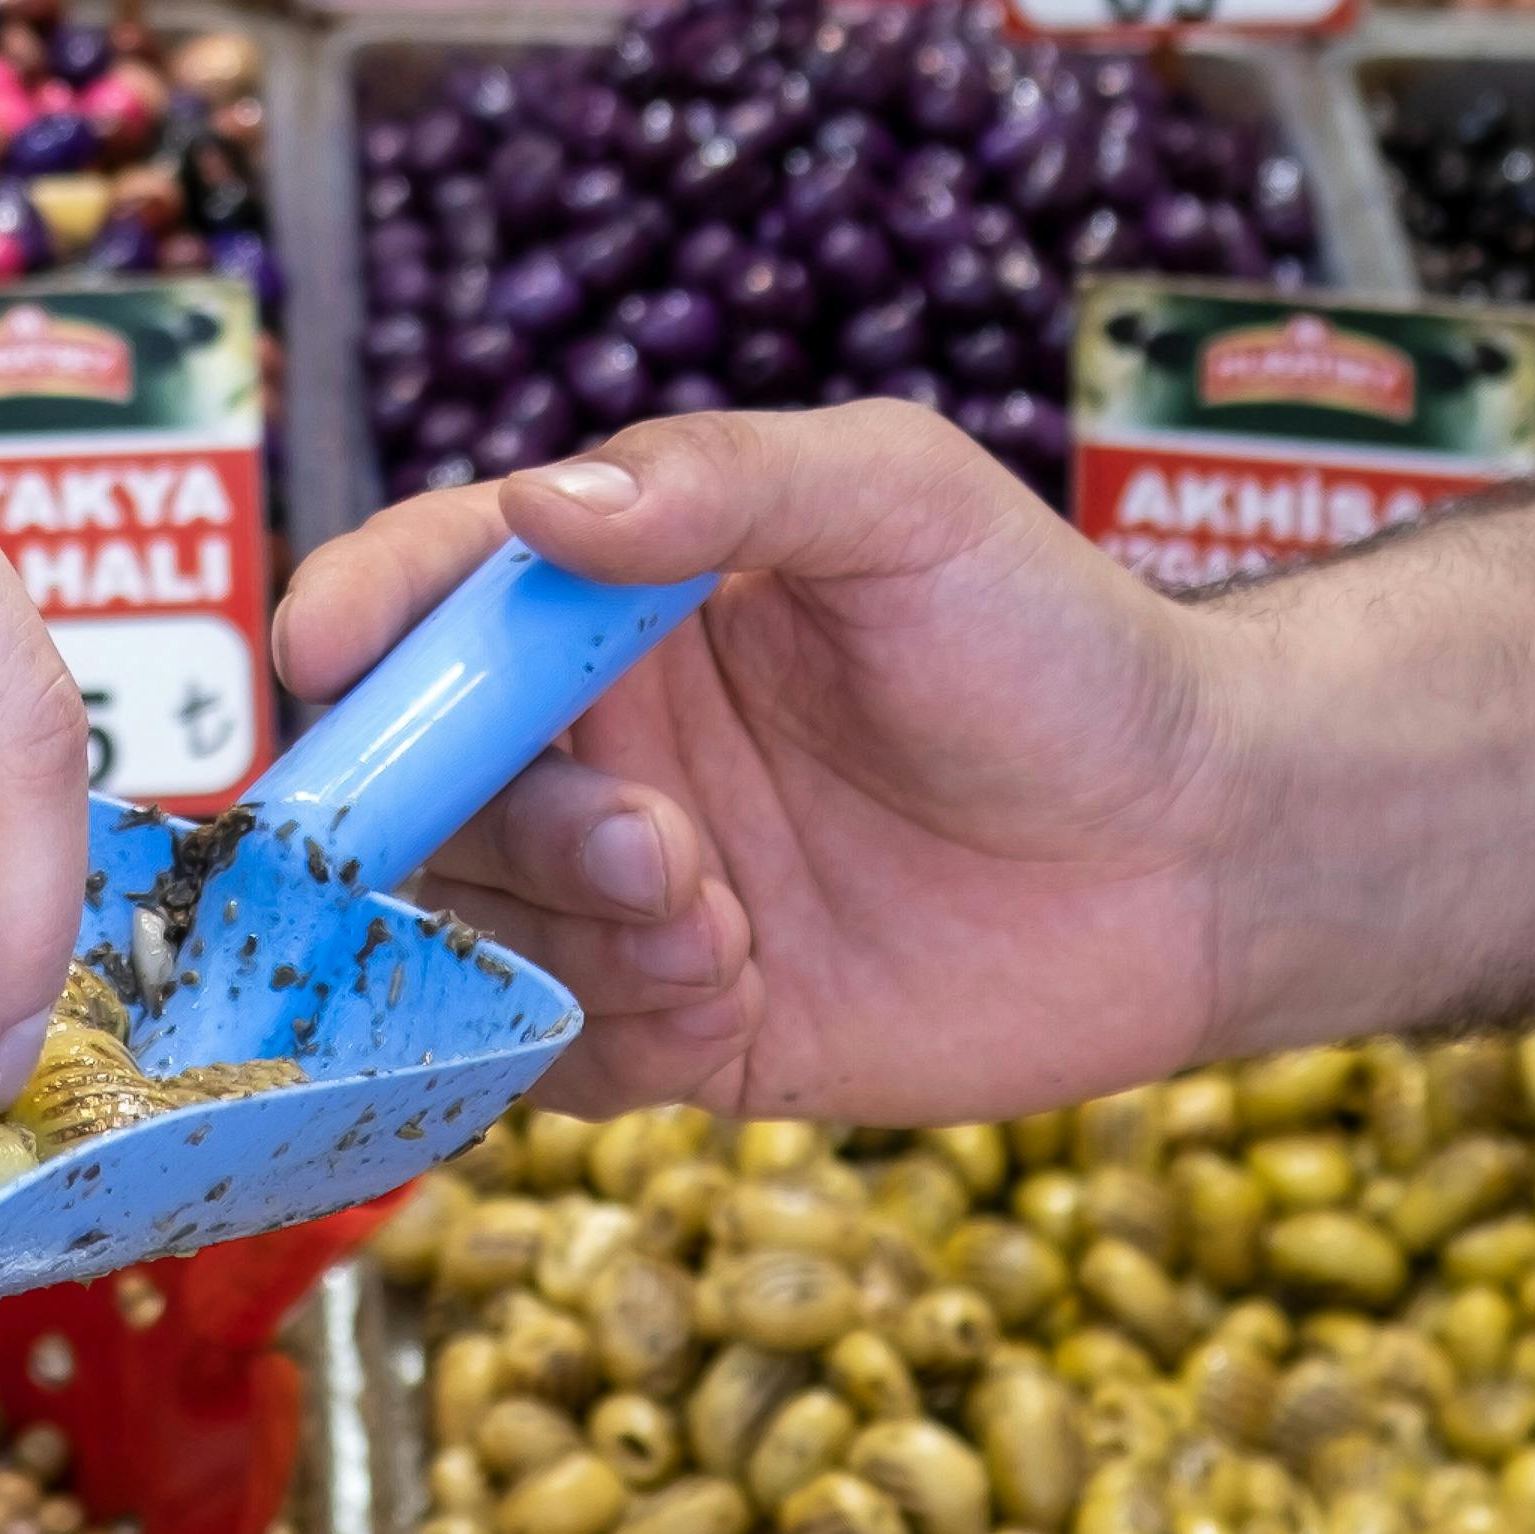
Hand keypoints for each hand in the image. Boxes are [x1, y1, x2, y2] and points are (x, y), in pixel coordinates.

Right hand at [275, 402, 1242, 1121]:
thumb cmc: (1065, 648)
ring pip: (469, 928)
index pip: (429, 595)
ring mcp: (628, 890)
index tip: (323, 652)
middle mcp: (594, 746)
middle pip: (418, 786)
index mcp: (613, 604)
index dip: (357, 617)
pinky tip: (732, 990)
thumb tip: (541, 502)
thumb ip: (725, 478)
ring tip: (719, 918)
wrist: (1211, 853)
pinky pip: (549, 1054)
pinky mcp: (677, 1025)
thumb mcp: (904, 504)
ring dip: (570, 931)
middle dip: (496, 821)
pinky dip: (608, 1031)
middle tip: (654, 841)